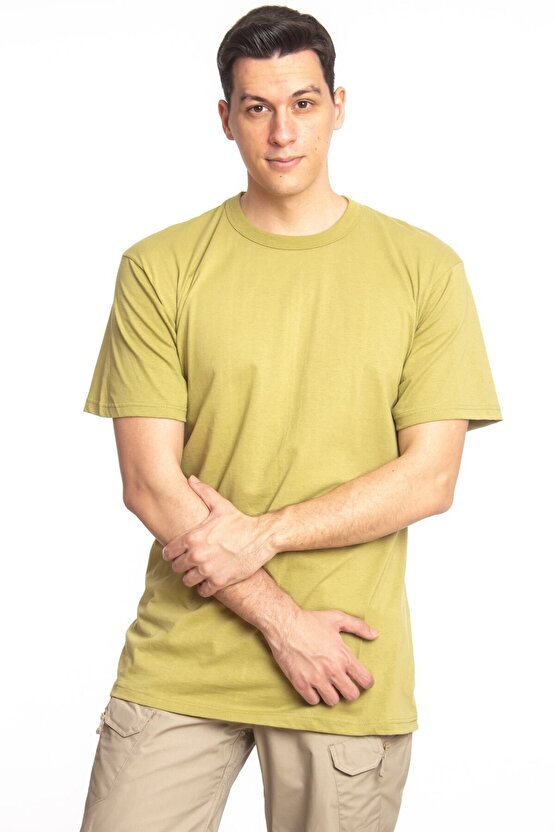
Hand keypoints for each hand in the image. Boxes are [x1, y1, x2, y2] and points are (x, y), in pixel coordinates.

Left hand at [162, 475, 276, 596]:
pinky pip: (202, 591)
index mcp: (193, 538)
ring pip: (187, 581)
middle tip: (190, 563)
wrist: (262, 538)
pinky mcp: (220, 581)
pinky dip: (204, 588)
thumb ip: (203, 492)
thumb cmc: (240, 522)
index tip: (177, 553)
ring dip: (191, 577)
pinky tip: (209, 580)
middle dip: (181, 565)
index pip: (168, 552)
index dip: (171, 553)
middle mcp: (197, 555)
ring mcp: (208, 570)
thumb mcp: (221, 506)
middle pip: (176, 567)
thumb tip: (191, 479)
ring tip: (198, 572)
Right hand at [264, 607, 377, 706]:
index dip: (365, 681)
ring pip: (333, 701)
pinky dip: (314, 696)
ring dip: (332, 694)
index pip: (365, 681)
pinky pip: (314, 701)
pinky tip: (313, 686)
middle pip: (352, 695)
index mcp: (344, 656)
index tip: (360, 679)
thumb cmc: (310, 620)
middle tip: (343, 683)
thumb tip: (375, 634)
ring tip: (328, 685)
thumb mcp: (337, 618)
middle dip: (350, 690)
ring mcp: (316, 679)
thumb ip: (358, 626)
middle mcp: (332, 671)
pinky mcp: (301, 684)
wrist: (285, 625)